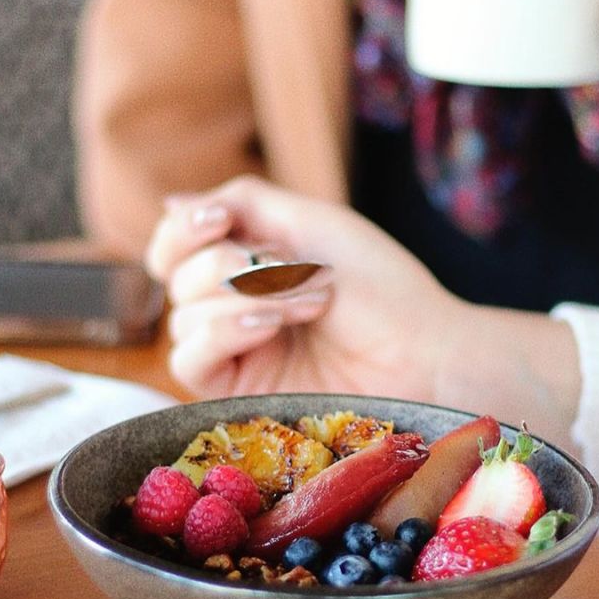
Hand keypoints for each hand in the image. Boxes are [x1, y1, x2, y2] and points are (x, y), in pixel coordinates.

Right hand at [145, 177, 582, 446]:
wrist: (425, 353)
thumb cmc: (383, 289)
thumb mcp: (315, 225)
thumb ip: (244, 204)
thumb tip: (172, 203)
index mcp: (251, 263)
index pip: (178, 244)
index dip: (182, 229)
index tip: (218, 219)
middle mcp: (238, 306)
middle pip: (176, 277)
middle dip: (227, 263)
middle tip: (288, 264)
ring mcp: (238, 353)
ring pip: (182, 316)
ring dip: (245, 296)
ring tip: (311, 300)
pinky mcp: (240, 395)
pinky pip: (190, 360)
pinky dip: (224, 332)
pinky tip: (269, 324)